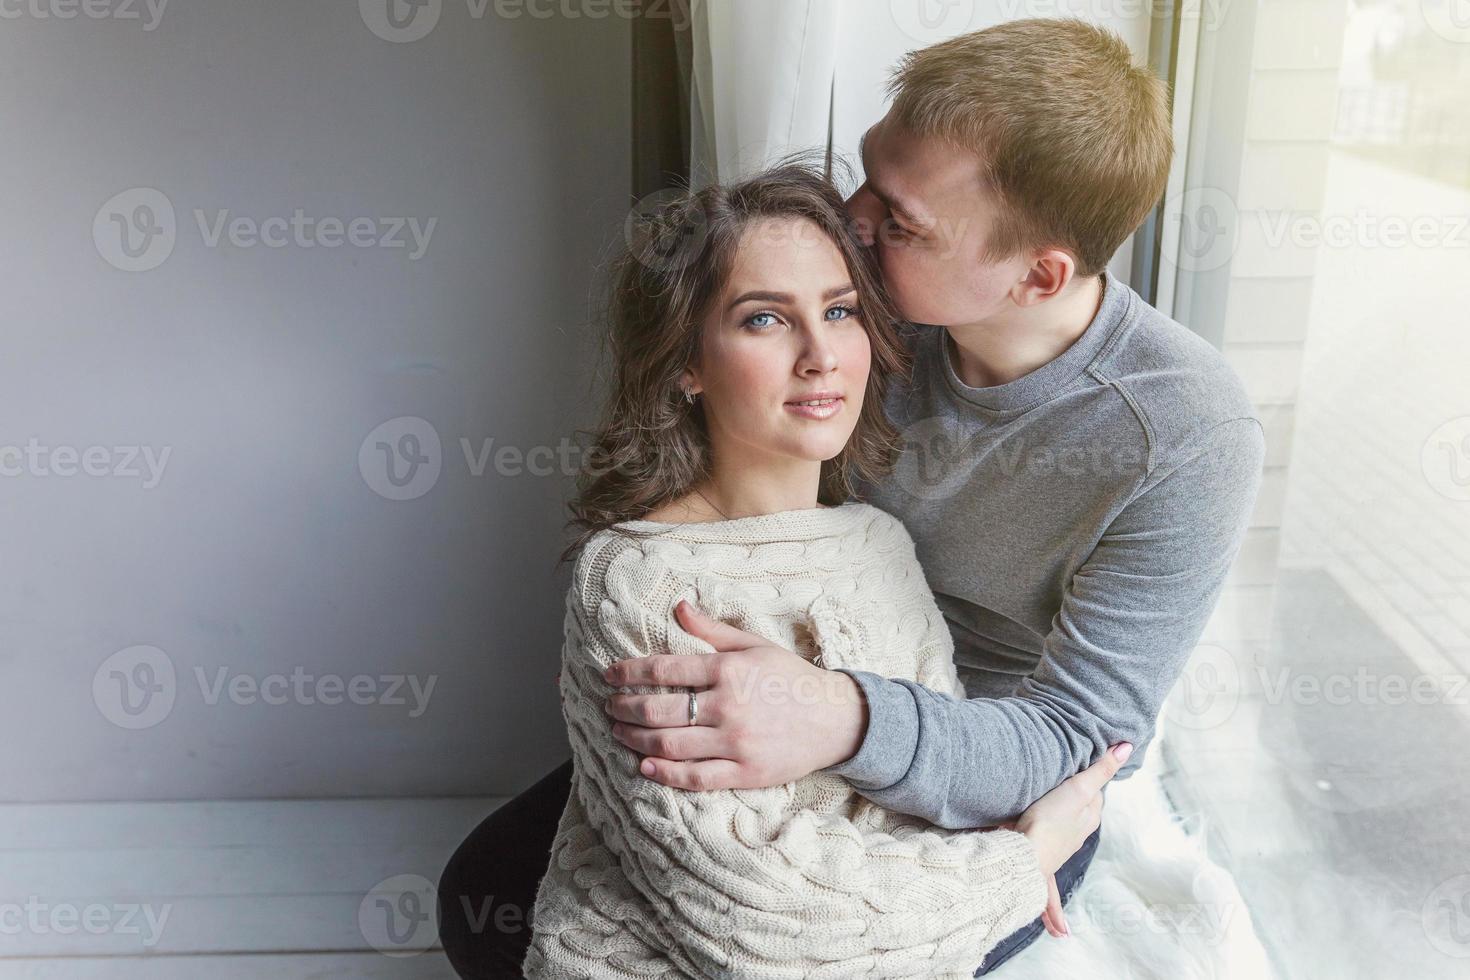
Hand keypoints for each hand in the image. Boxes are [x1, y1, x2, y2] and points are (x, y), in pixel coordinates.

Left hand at [600, 600, 867, 790]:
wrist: (836, 718)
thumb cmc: (792, 677)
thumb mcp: (754, 645)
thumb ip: (712, 630)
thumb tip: (678, 606)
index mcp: (728, 670)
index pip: (663, 668)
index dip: (629, 672)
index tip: (609, 675)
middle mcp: (727, 705)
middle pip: (658, 709)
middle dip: (624, 707)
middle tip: (608, 706)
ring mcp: (735, 743)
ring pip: (669, 744)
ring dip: (635, 739)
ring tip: (618, 731)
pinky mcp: (744, 772)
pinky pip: (695, 777)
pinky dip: (665, 774)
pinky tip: (645, 766)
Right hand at [1015, 742, 1132, 937]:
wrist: (1023, 855)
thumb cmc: (1050, 822)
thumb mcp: (1077, 788)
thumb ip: (1100, 769)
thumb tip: (1126, 747)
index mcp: (1088, 819)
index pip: (1093, 796)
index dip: (1087, 783)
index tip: (1078, 772)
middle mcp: (1075, 838)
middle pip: (1078, 820)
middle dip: (1077, 817)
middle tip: (1065, 802)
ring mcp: (1057, 853)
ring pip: (1062, 847)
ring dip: (1063, 851)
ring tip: (1066, 861)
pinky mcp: (1038, 866)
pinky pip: (1049, 894)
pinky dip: (1055, 912)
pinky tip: (1060, 932)